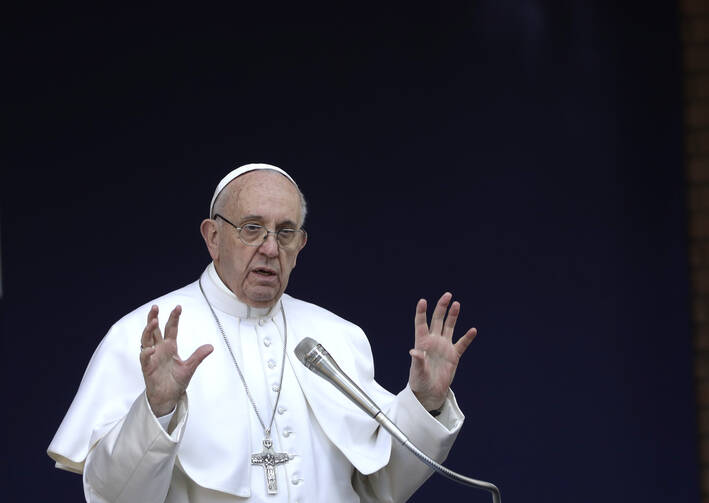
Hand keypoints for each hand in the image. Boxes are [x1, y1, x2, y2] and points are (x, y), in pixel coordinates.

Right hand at [140, 305, 213, 416]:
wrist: (168, 397)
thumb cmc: (176, 381)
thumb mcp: (190, 367)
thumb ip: (198, 356)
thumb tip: (211, 346)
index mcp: (170, 346)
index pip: (171, 328)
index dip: (174, 318)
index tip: (178, 307)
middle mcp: (160, 349)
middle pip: (154, 330)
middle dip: (153, 318)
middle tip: (155, 307)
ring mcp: (152, 357)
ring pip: (146, 340)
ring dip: (148, 330)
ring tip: (153, 322)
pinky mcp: (147, 368)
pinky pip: (144, 358)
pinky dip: (146, 353)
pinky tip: (150, 349)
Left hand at [408, 292, 476, 411]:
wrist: (430, 393)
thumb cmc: (419, 382)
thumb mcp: (417, 372)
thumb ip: (417, 361)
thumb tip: (414, 351)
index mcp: (422, 343)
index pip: (421, 324)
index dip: (421, 312)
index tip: (422, 301)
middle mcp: (433, 341)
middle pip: (437, 320)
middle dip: (441, 307)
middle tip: (447, 295)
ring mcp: (444, 347)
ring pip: (449, 327)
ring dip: (453, 316)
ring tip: (456, 304)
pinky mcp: (453, 356)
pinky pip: (462, 344)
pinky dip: (467, 337)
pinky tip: (473, 330)